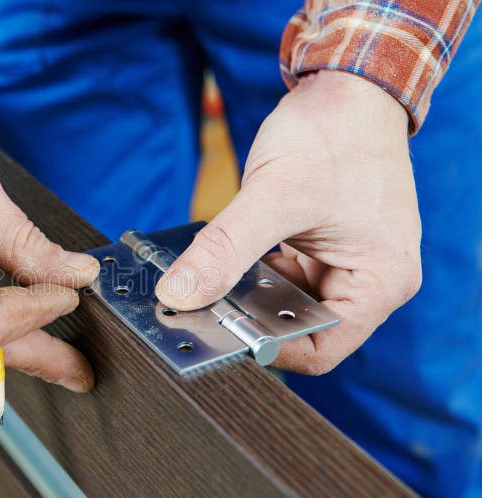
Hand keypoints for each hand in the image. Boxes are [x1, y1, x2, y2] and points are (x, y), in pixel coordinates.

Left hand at [156, 70, 421, 374]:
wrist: (348, 86)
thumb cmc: (333, 134)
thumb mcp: (274, 197)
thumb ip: (224, 250)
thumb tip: (178, 295)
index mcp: (380, 282)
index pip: (320, 350)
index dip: (266, 349)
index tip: (216, 333)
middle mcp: (368, 281)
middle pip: (300, 328)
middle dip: (251, 317)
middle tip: (200, 307)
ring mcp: (345, 263)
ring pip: (285, 301)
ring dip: (248, 293)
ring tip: (209, 278)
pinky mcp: (323, 246)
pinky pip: (282, 274)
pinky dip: (253, 270)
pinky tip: (223, 258)